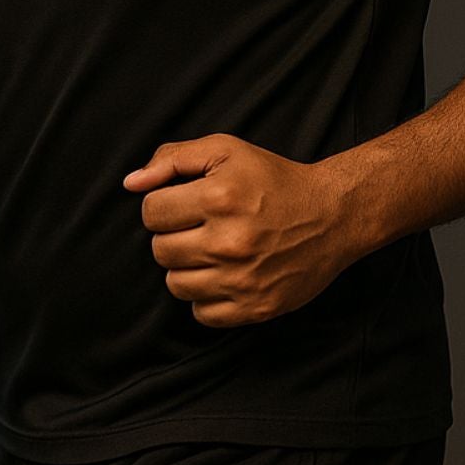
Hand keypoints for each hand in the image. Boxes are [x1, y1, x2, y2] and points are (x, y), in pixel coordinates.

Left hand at [122, 133, 354, 325]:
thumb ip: (173, 158)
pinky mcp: (255, 307)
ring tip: (210, 252)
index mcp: (219, 197)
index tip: (184, 204)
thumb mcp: (226, 150)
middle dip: (172, 236)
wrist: (332, 215)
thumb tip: (131, 183)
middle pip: (160, 251)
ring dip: (186, 268)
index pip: (151, 212)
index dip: (163, 206)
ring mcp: (242, 279)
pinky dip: (206, 298)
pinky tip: (223, 276)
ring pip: (175, 285)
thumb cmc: (274, 180)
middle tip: (198, 228)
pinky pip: (202, 314)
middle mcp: (229, 241)